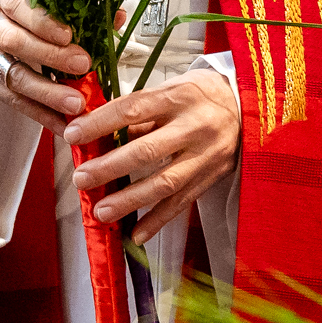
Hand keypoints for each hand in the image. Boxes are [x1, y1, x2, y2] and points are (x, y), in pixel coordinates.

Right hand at [0, 0, 92, 134]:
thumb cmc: (15, 10)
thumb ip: (74, 7)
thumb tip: (115, 17)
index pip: (17, 5)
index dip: (43, 22)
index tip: (69, 35)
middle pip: (14, 41)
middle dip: (51, 56)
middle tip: (82, 65)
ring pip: (13, 76)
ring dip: (48, 93)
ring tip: (75, 103)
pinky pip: (13, 101)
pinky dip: (40, 113)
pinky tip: (61, 122)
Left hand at [65, 70, 239, 245]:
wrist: (248, 106)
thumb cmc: (199, 94)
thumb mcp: (171, 88)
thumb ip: (139, 112)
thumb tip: (98, 133)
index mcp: (178, 96)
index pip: (132, 109)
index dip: (100, 123)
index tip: (73, 134)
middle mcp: (194, 126)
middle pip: (147, 150)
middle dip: (110, 167)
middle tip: (81, 178)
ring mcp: (206, 155)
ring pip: (165, 182)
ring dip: (130, 200)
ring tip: (101, 210)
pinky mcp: (212, 176)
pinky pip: (183, 202)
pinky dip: (158, 220)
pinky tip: (136, 234)